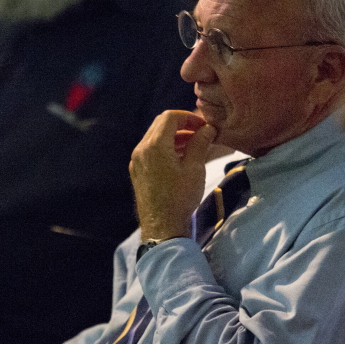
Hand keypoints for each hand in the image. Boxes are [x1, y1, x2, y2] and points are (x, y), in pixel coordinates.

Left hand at [129, 110, 217, 240]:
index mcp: (155, 145)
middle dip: (182, 125)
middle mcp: (141, 149)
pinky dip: (165, 148)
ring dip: (174, 136)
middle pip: (161, 125)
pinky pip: (150, 151)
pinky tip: (180, 158)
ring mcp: (137, 161)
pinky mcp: (137, 171)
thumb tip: (207, 129)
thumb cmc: (180, 198)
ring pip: (155, 137)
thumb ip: (200, 143)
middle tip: (200, 134)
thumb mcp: (194, 168)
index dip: (189, 117)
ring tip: (194, 146)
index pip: (170, 117)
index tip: (203, 126)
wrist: (162, 227)